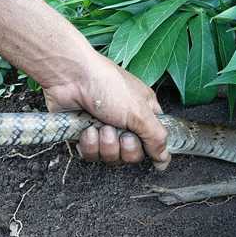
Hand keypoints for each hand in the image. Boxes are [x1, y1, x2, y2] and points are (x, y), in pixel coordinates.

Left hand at [43, 52, 170, 169]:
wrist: (70, 78)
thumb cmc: (106, 84)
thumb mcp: (140, 111)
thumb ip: (157, 137)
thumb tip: (165, 158)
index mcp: (143, 113)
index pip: (154, 142)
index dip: (149, 148)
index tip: (144, 145)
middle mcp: (124, 123)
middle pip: (132, 155)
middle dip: (124, 146)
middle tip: (120, 130)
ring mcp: (103, 130)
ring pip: (110, 157)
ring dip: (106, 143)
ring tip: (100, 125)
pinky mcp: (83, 135)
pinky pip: (91, 155)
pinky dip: (89, 143)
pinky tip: (86, 128)